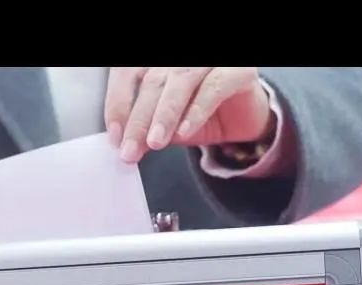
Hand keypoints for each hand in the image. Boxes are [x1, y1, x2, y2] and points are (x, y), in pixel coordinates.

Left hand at [104, 67, 274, 163]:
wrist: (245, 119)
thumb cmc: (203, 115)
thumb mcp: (169, 126)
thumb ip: (148, 129)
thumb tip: (127, 144)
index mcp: (159, 63)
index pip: (128, 72)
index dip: (118, 103)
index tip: (115, 136)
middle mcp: (182, 58)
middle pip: (152, 80)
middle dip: (139, 119)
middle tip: (130, 149)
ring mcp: (210, 61)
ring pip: (179, 81)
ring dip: (164, 115)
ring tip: (155, 142)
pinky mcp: (237, 70)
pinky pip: (213, 88)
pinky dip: (196, 112)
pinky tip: (184, 132)